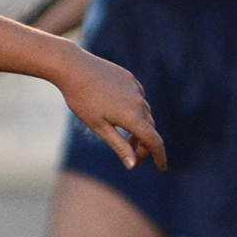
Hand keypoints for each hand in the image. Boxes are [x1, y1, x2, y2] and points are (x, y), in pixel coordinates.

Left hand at [55, 46, 165, 170]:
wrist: (74, 68)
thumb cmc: (82, 100)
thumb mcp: (99, 127)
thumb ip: (119, 146)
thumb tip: (133, 164)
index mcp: (133, 116)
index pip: (154, 141)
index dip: (159, 156)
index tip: (162, 168)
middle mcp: (139, 101)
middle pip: (149, 129)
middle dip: (144, 146)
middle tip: (134, 160)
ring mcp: (135, 88)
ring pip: (144, 114)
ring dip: (138, 129)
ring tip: (126, 140)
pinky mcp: (130, 79)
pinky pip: (137, 99)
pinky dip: (134, 112)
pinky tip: (120, 115)